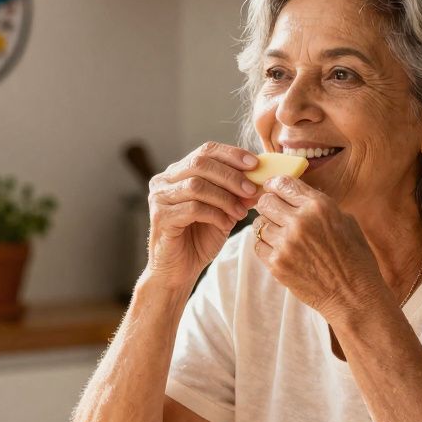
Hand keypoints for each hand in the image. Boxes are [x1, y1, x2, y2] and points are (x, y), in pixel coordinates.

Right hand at [145, 142, 259, 290]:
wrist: (178, 271)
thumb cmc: (198, 240)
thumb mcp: (223, 211)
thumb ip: (237, 194)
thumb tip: (261, 180)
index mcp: (178, 172)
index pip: (206, 150)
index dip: (232, 154)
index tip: (255, 164)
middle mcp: (164, 180)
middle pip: (200, 163)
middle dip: (231, 175)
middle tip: (251, 190)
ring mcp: (160, 198)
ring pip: (196, 185)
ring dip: (225, 197)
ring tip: (241, 213)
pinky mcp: (160, 217)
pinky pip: (192, 208)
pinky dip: (214, 214)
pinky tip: (225, 224)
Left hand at [251, 176, 386, 316]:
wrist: (353, 295)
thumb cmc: (354, 258)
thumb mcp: (345, 221)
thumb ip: (319, 205)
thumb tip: (297, 195)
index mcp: (319, 206)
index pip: (284, 183)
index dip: (274, 184)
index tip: (271, 187)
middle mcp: (300, 221)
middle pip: (266, 201)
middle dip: (268, 205)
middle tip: (274, 212)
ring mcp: (285, 244)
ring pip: (259, 224)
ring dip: (267, 227)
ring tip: (280, 234)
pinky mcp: (277, 264)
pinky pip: (258, 245)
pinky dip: (265, 245)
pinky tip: (279, 249)